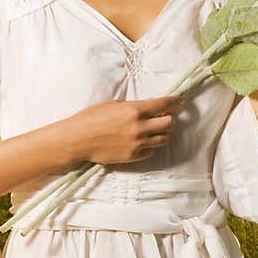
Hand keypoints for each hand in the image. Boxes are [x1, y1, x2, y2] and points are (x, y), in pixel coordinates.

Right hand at [66, 94, 182, 164]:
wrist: (78, 139)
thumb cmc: (91, 118)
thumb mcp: (112, 105)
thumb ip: (132, 106)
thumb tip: (147, 107)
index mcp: (134, 110)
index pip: (163, 104)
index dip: (175, 102)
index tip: (179, 101)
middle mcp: (139, 127)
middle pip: (169, 123)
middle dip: (169, 119)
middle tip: (164, 118)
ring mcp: (137, 143)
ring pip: (164, 139)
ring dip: (162, 133)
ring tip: (155, 131)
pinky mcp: (133, 156)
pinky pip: (151, 151)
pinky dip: (150, 146)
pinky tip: (143, 142)